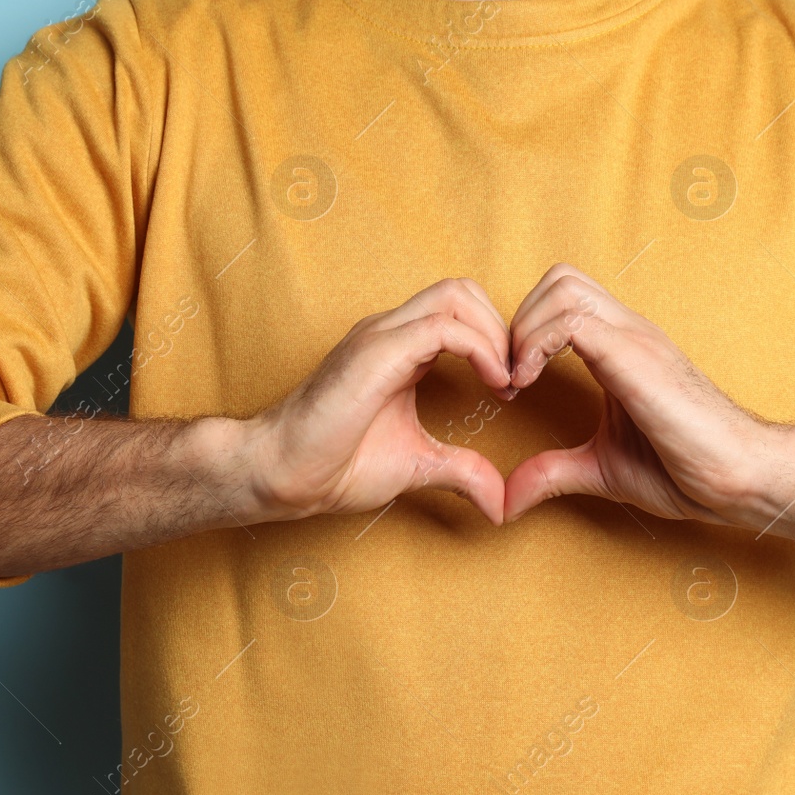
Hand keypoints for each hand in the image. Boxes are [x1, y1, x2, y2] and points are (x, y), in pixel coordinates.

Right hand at [238, 278, 515, 524]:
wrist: (280, 473)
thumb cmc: (333, 464)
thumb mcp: (417, 464)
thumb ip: (461, 470)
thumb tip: (500, 504)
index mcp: (398, 347)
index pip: (460, 310)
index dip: (496, 339)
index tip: (511, 387)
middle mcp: (389, 330)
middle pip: (463, 290)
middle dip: (501, 328)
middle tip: (514, 378)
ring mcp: (380, 336)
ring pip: (456, 296)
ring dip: (495, 334)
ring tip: (505, 381)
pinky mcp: (376, 351)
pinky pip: (443, 327)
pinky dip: (480, 349)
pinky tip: (493, 384)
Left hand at [502, 264, 770, 525]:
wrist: (739, 477)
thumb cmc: (686, 469)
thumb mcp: (600, 469)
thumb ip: (552, 472)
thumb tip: (506, 499)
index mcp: (620, 348)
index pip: (562, 299)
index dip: (523, 332)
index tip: (510, 386)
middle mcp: (628, 332)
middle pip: (559, 278)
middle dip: (519, 320)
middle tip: (509, 376)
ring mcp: (634, 339)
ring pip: (562, 286)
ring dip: (524, 329)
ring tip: (517, 381)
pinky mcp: (636, 358)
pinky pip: (572, 322)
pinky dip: (534, 346)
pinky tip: (528, 386)